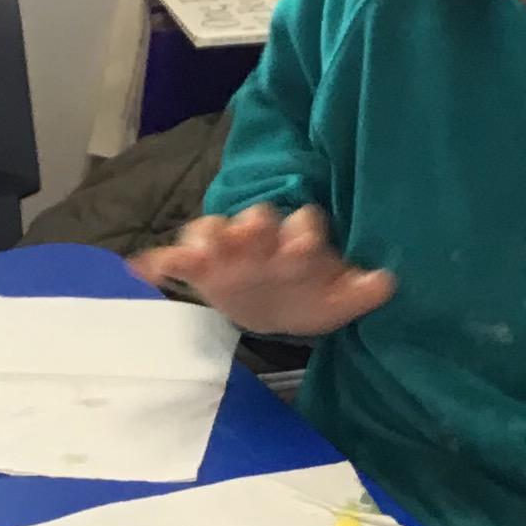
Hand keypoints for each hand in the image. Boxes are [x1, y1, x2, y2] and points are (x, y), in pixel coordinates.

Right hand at [129, 203, 395, 335]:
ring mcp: (227, 251)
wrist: (278, 304)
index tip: (304, 247)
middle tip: (253, 229)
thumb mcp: (336, 301)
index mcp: (297, 240)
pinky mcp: (200, 269)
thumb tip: (387, 283)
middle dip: (253, 225)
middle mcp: (261, 237)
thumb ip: (360, 291)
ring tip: (198, 252)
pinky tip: (138, 269)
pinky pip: (174, 259)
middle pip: (255, 221)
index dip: (303, 233)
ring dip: (207, 237)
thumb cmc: (308, 295)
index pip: (302, 226)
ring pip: (213, 231)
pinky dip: (156, 261)